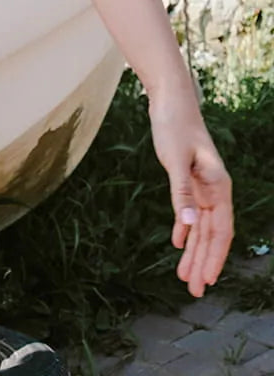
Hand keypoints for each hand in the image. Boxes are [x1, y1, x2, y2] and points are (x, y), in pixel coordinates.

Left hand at [147, 89, 233, 295]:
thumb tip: (189, 228)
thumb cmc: (175, 126)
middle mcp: (214, 189)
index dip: (215, 257)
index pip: (220, 231)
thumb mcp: (175, 160)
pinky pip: (190, 211)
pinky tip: (178, 242)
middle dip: (203, 262)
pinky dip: (184, 228)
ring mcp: (202, 185)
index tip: (207, 280)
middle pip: (211, 234)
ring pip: (200, 226)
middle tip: (194, 291)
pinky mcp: (189, 179)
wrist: (170, 100)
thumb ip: (182, 194)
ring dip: (193, 250)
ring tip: (184, 275)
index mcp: (218, 186)